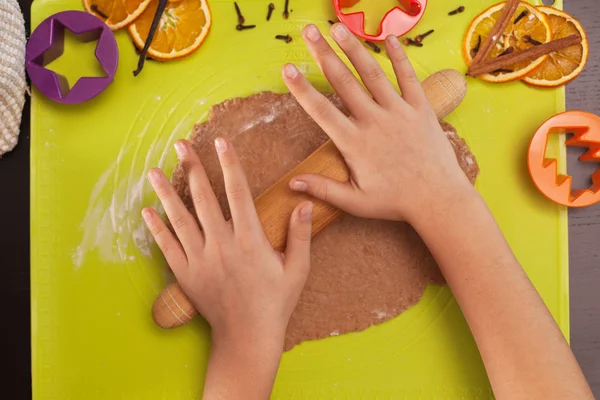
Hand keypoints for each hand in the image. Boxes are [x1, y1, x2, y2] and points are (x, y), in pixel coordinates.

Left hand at [142, 138, 312, 346]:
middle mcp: (222, 245)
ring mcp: (200, 259)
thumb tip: (304, 203)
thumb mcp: (297, 269)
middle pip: (203, 198)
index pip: (238, 192)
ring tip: (154, 170)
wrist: (247, 337)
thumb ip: (300, 235)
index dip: (230, 164)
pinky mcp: (185, 274)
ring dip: (166, 192)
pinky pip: (167, 246)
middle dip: (192, 168)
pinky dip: (156, 228)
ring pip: (179, 218)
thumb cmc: (275, 303)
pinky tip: (147, 211)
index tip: (222, 142)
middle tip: (181, 145)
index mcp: (250, 240)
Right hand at [283, 24, 473, 223]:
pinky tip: (388, 38)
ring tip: (338, 28)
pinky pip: (408, 77)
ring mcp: (398, 112)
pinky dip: (399, 57)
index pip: (321, 111)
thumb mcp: (356, 202)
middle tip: (308, 31)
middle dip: (323, 54)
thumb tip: (292, 184)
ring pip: (372, 74)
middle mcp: (374, 121)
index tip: (287, 69)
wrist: (438, 199)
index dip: (301, 89)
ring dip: (354, 49)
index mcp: (355, 143)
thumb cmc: (396, 202)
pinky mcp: (421, 109)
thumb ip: (324, 188)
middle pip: (343, 82)